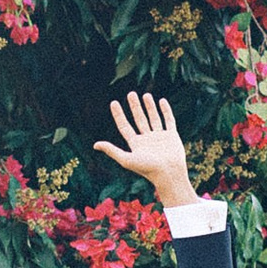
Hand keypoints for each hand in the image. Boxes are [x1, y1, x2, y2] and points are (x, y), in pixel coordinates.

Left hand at [94, 90, 193, 212]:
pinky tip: (161, 101)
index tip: (113, 102)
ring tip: (145, 95)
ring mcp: (159, 137)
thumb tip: (95, 145)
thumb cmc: (147, 169)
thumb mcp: (127, 159)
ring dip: (149, 106)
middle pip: (139, 119)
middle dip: (134, 106)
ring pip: (153, 118)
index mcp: (135, 145)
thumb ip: (112, 151)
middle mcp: (147, 140)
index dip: (118, 115)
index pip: (124, 126)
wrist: (169, 174)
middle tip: (131, 93)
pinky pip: (168, 120)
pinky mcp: (172, 136)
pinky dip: (165, 110)